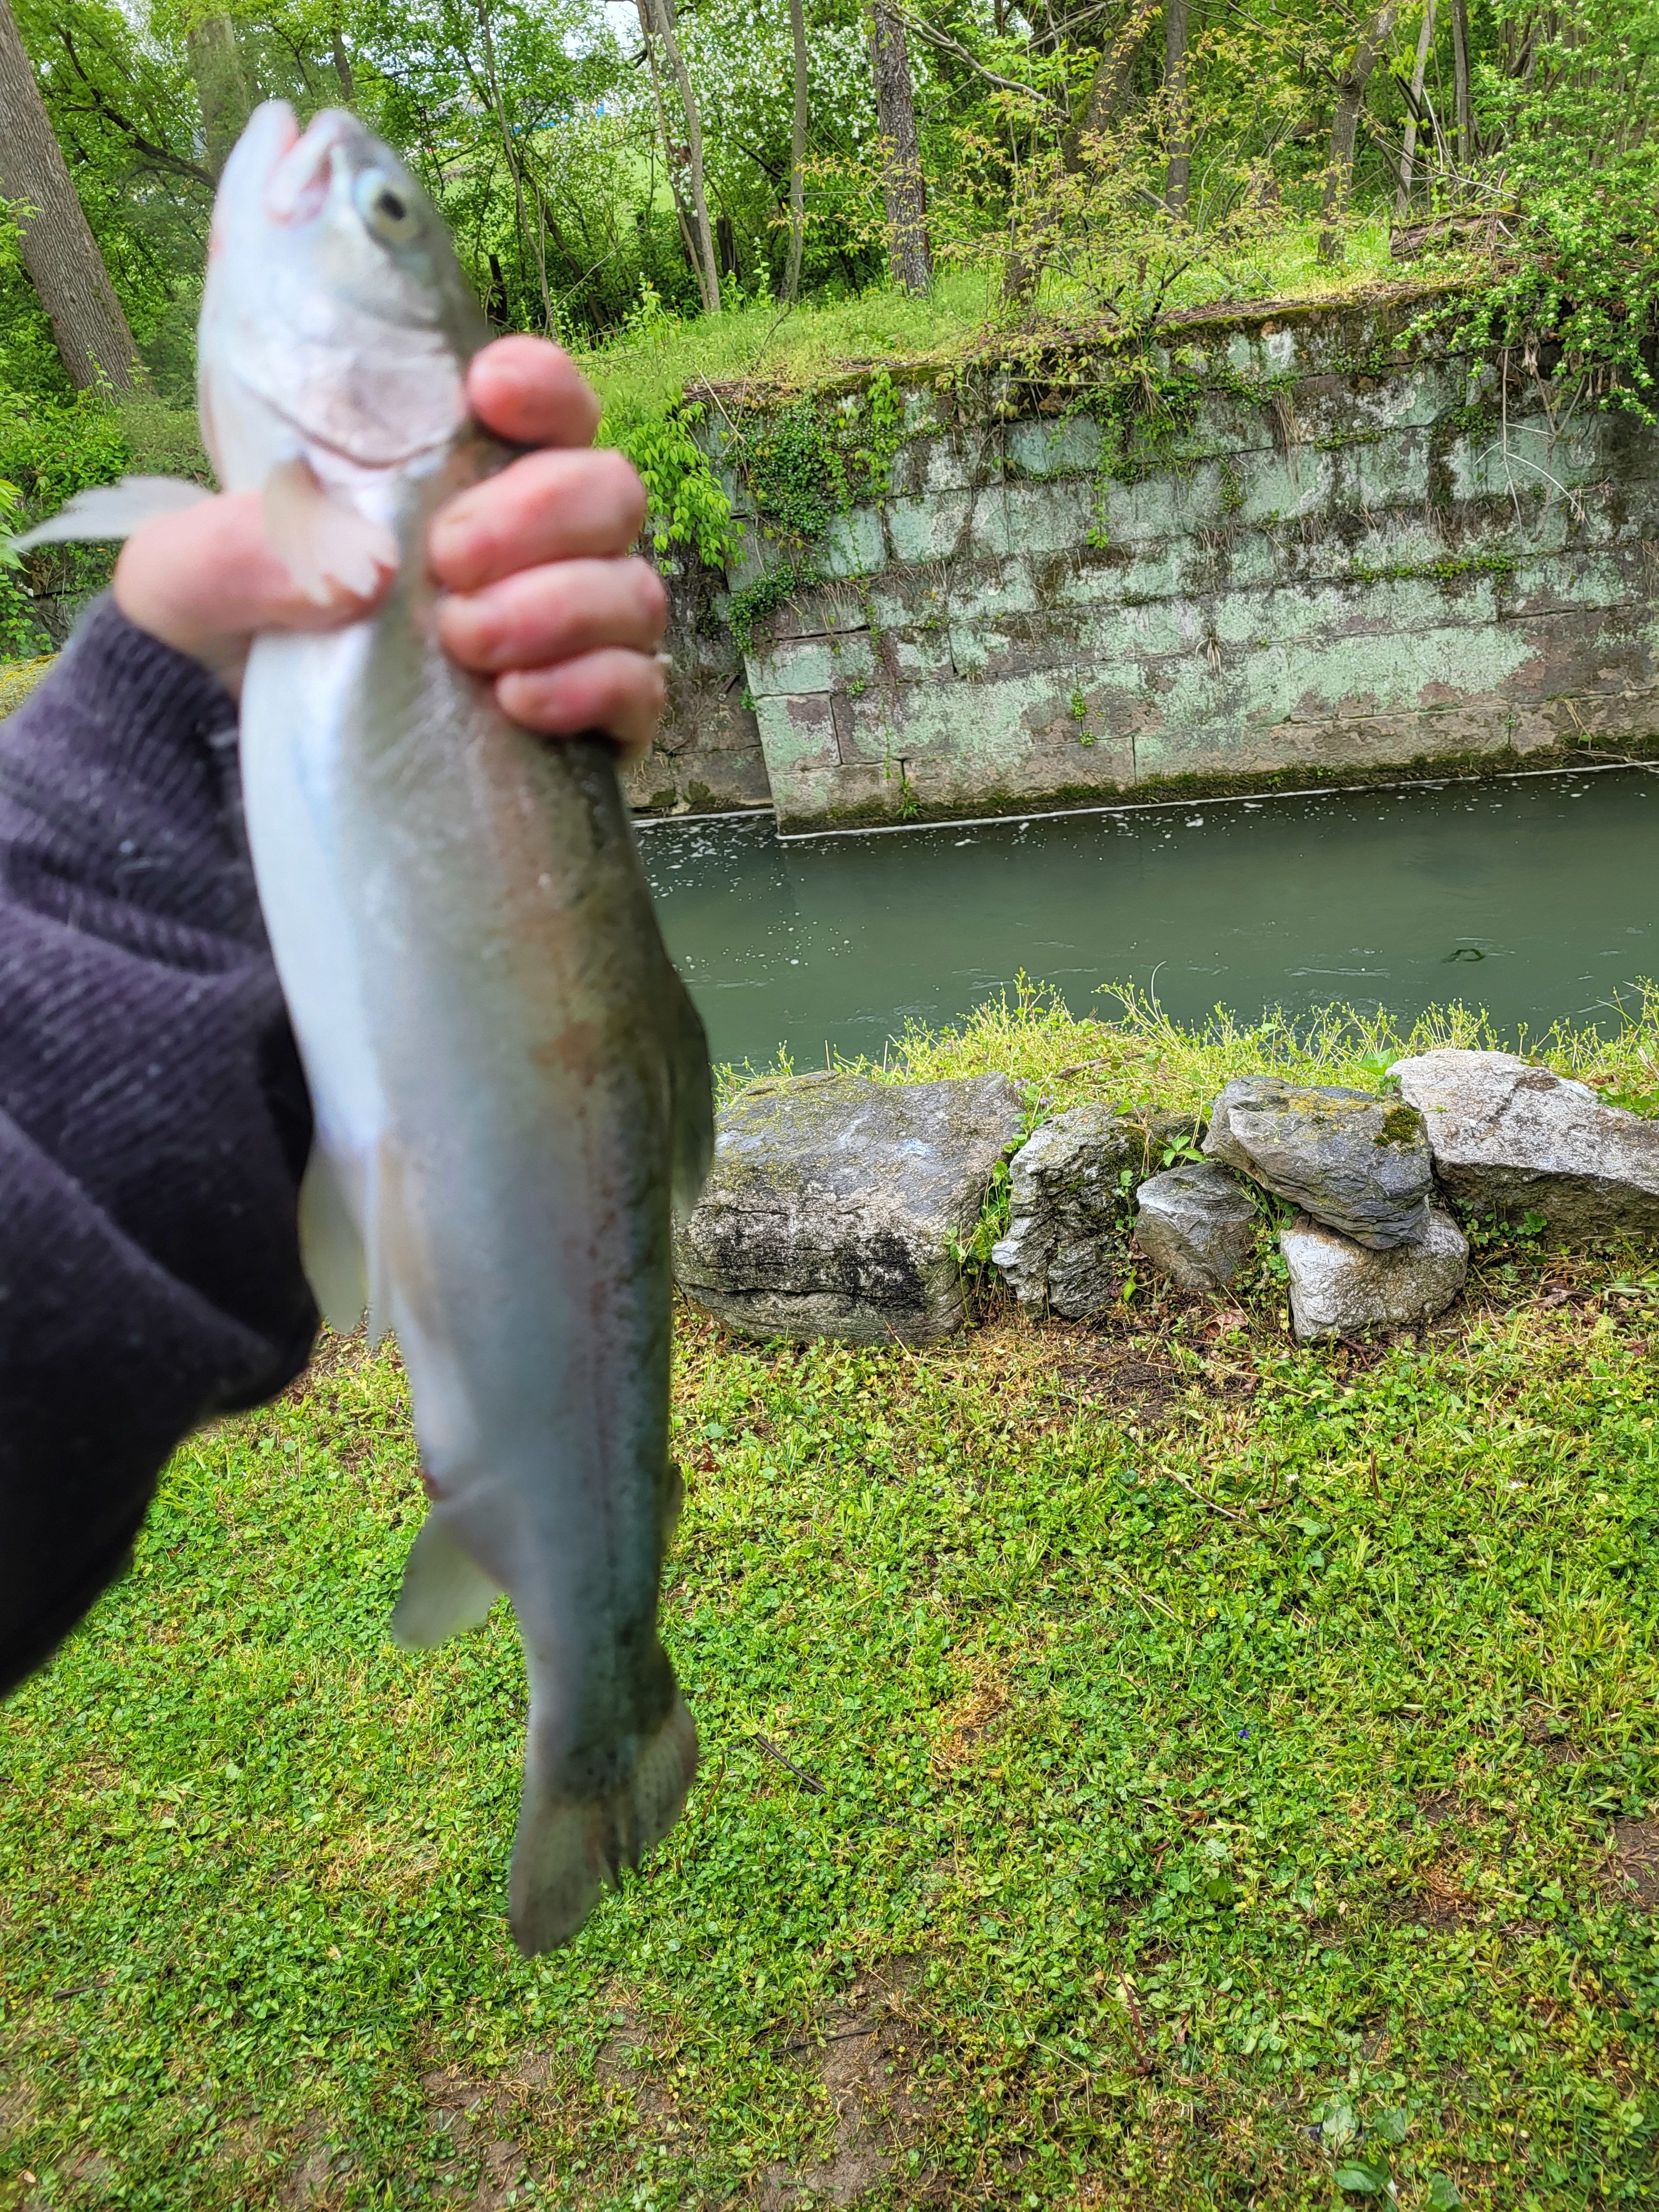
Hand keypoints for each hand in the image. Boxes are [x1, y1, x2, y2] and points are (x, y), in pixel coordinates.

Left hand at [112, 335, 667, 758]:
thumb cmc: (240, 635)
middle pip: (611, 489)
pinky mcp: (598, 720)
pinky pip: (641, 689)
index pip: (547, 402)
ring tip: (464, 644)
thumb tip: (362, 573)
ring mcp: (578, 633)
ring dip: (558, 609)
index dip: (542, 385)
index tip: (488, 393)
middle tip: (449, 561)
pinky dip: (591, 688)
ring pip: (633, 591)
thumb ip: (235, 547)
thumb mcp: (187, 577)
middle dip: (540, 515)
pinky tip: (515, 704)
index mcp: (465, 473)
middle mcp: (542, 545)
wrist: (248, 762)